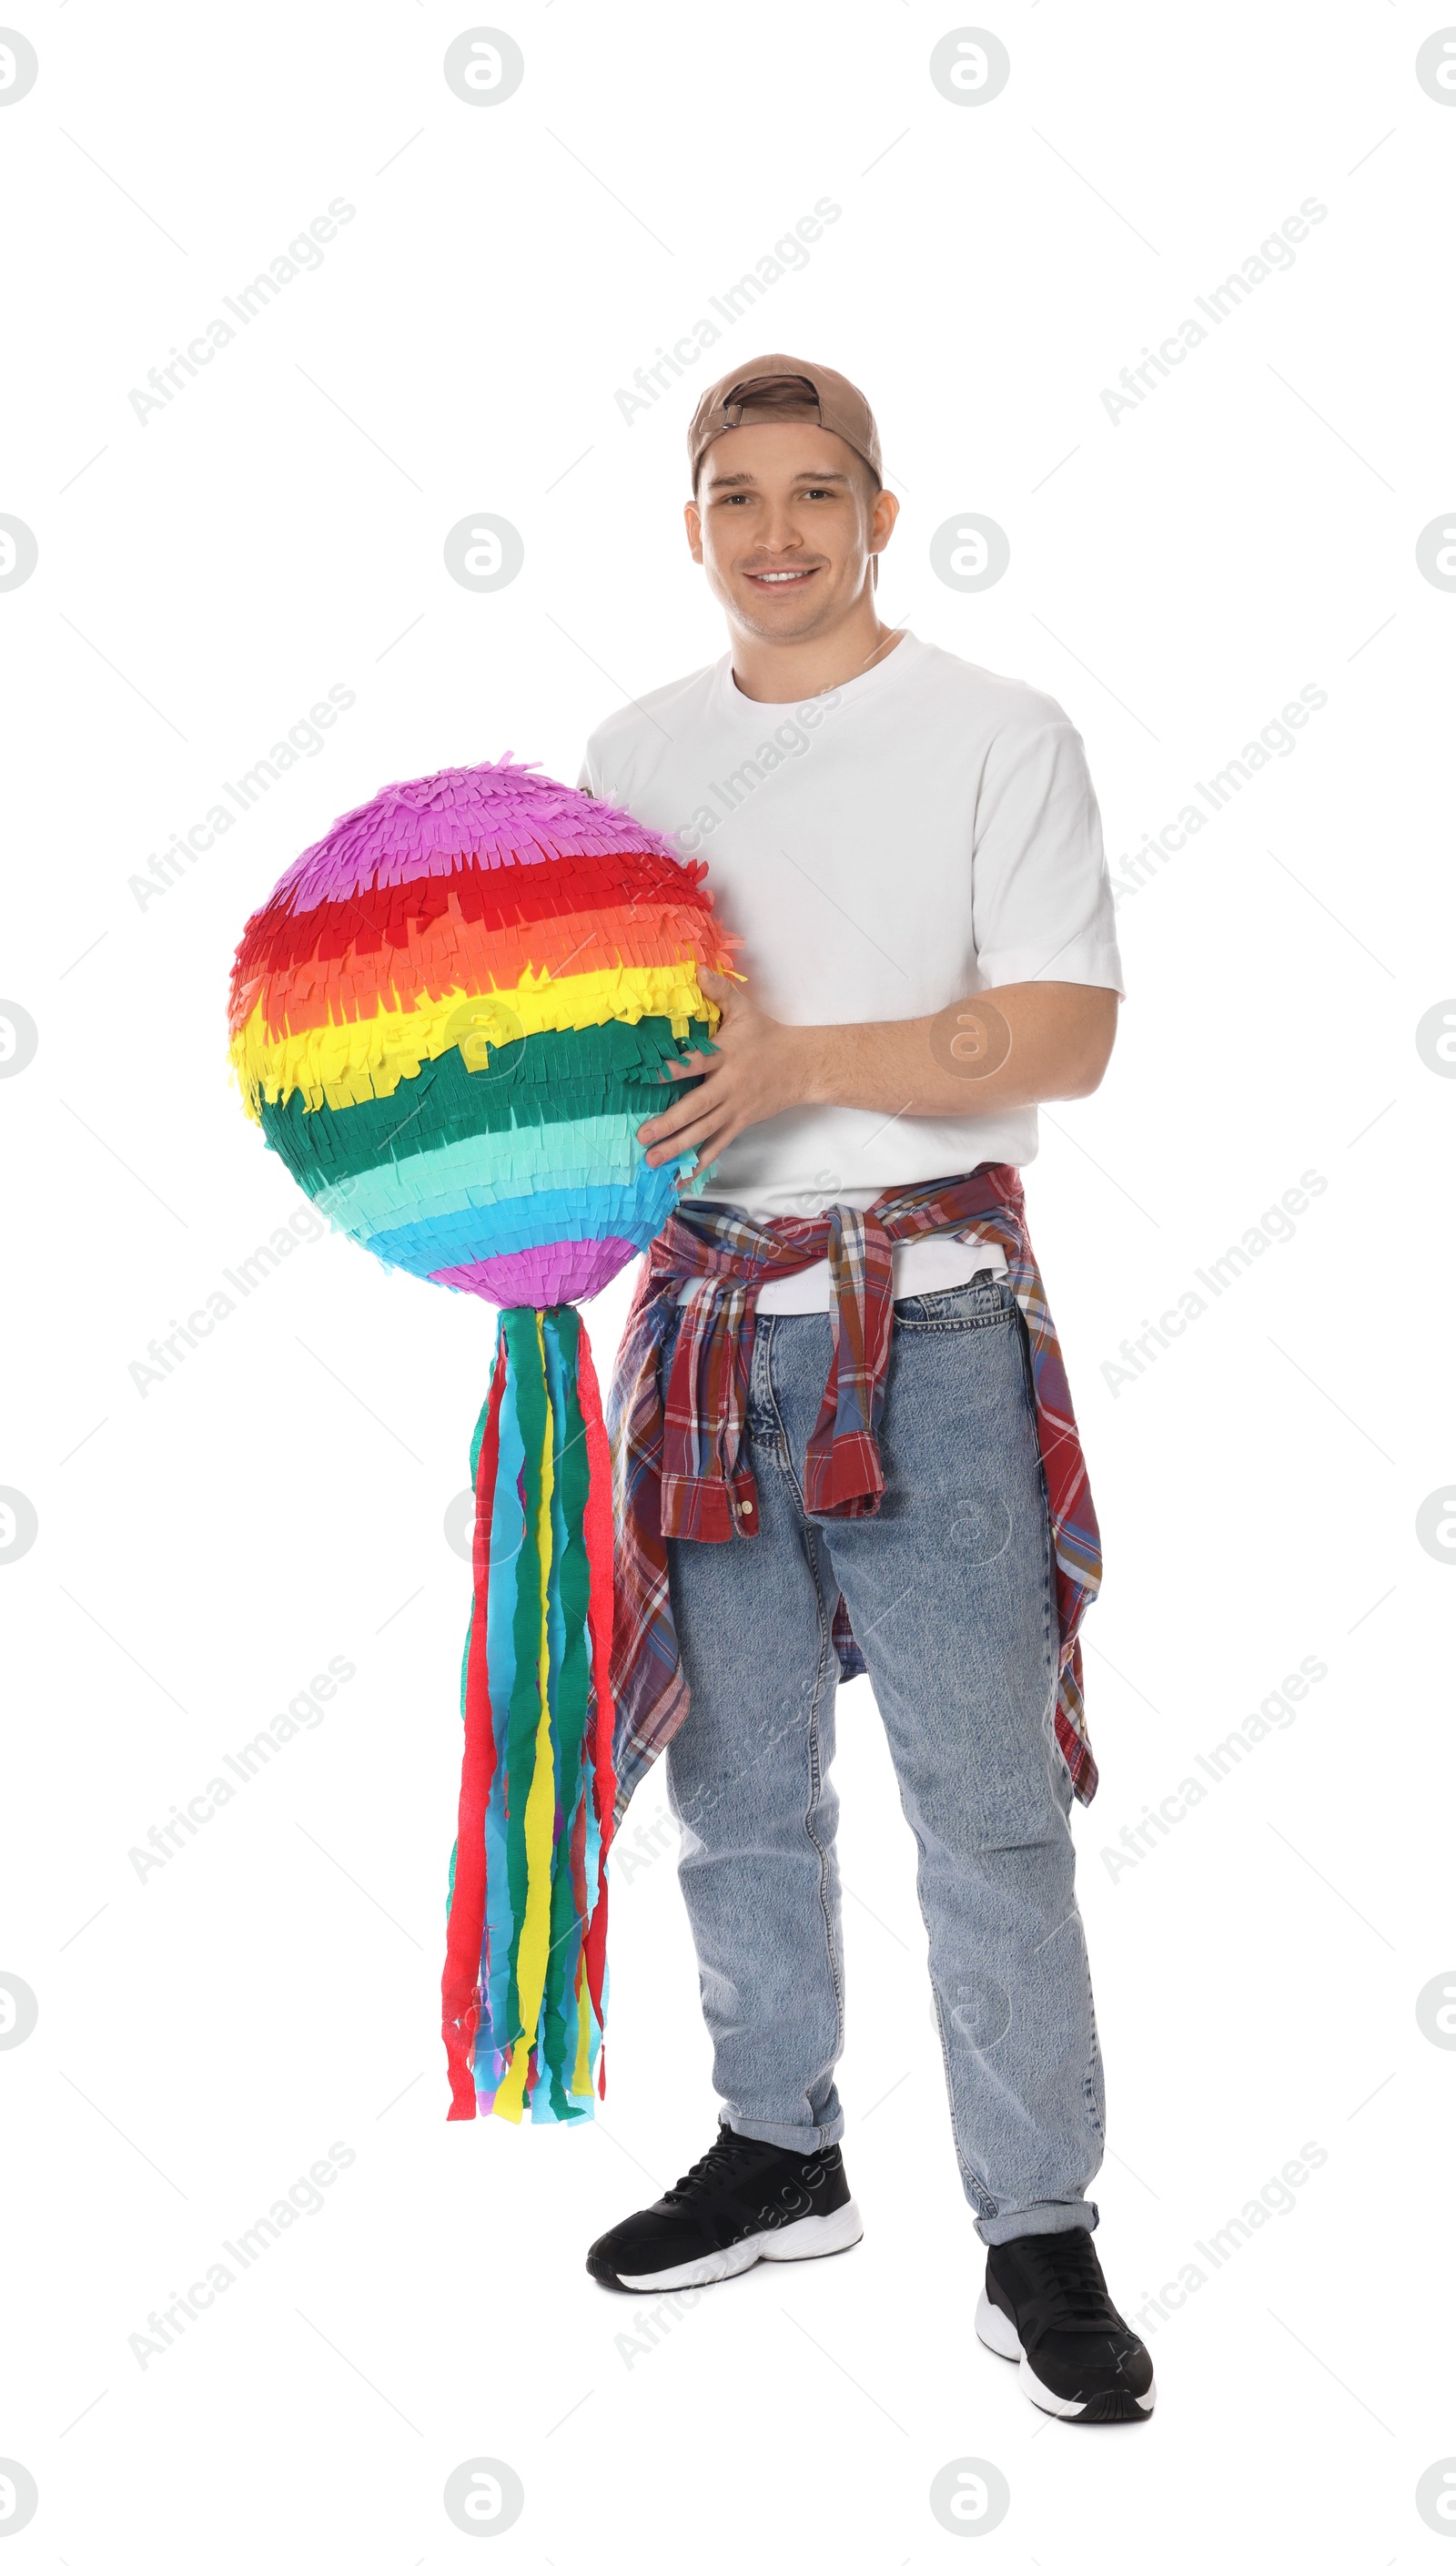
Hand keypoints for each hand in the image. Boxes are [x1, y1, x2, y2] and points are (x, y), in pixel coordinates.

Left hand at [637, 969, 816, 1172]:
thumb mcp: (744, 1010)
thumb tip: (696, 969)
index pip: (696, 1063)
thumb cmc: (768, 1036)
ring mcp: (735, 1109)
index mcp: (726, 1056)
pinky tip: (680, 1178)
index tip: (645, 1075)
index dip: (671, 1069)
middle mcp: (729, 1086)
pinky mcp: (740, 1124)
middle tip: (642, 1136)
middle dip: (669, 1123)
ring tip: (652, 1161)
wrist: (804, 1066)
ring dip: (677, 1148)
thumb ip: (719, 991)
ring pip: (703, 1133)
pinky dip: (699, 1164)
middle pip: (696, 1108)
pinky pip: (717, 1147)